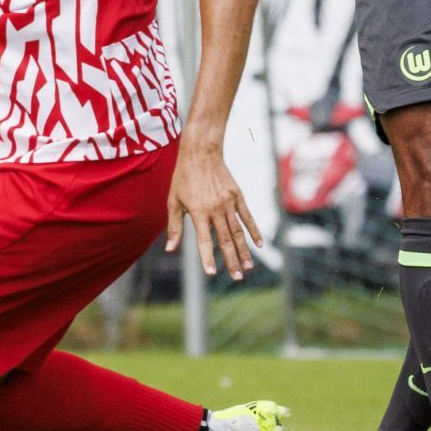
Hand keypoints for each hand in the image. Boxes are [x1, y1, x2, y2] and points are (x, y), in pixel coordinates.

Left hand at [164, 142, 261, 278]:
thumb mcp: (173, 202)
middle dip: (231, 261)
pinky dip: (254, 231)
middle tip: (237, 277)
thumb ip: (174, 227)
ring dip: (244, 251)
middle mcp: (215, 210)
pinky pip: (247, 217)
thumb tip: (170, 249)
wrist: (201, 152)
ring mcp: (228, 203)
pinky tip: (259, 244)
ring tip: (248, 267)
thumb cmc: (183, 177)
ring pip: (238, 232)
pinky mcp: (238, 196)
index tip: (211, 273)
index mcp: (198, 212)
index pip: (204, 240)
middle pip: (225, 240)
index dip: (207, 258)